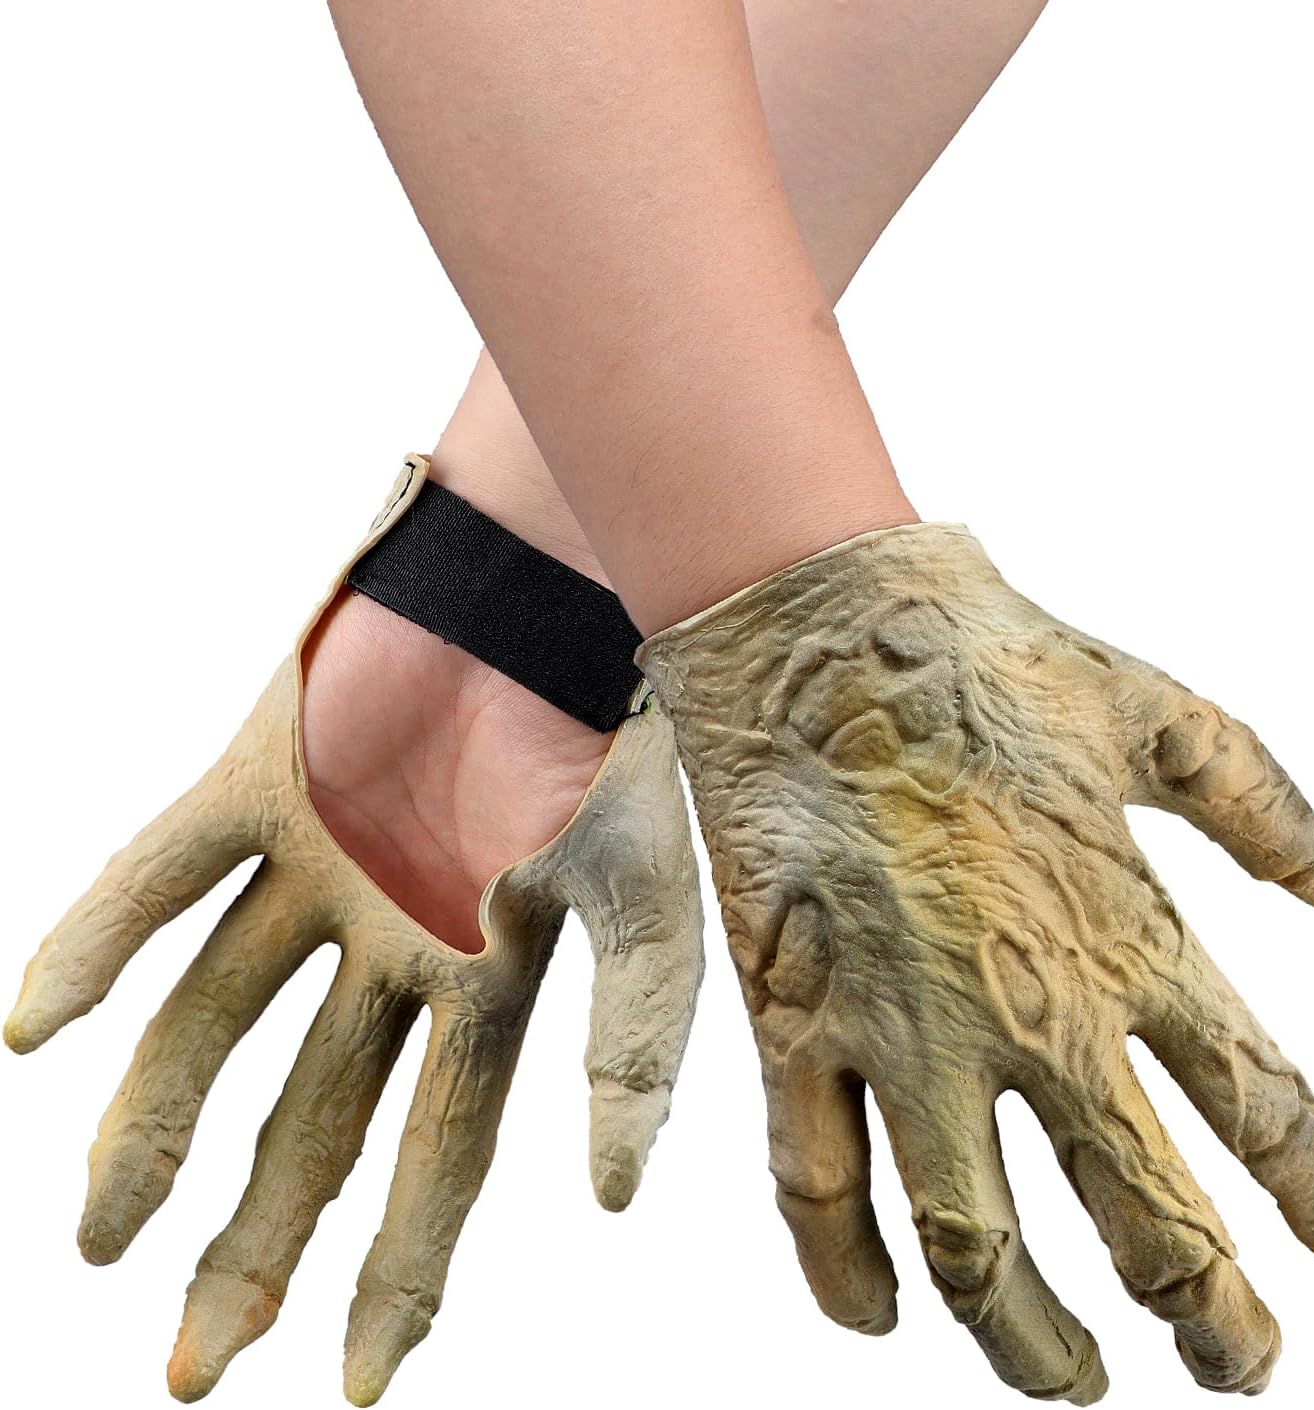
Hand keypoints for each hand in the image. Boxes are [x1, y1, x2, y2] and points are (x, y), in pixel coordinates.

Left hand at [4, 465, 702, 1404]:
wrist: (557, 587)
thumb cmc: (618, 737)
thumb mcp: (647, 901)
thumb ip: (635, 1039)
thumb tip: (609, 1199)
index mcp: (487, 982)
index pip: (436, 1156)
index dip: (398, 1275)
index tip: (354, 1386)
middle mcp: (390, 943)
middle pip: (312, 1117)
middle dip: (257, 1243)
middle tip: (191, 1368)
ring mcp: (320, 867)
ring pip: (216, 1017)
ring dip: (153, 1126)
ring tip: (98, 1239)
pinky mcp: (260, 779)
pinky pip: (158, 873)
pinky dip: (94, 942)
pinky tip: (31, 1029)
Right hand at [638, 522, 1313, 1402]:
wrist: (818, 624)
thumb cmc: (983, 654)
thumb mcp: (1155, 710)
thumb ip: (1262, 804)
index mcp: (1127, 928)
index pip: (1263, 1108)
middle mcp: (1023, 1006)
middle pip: (1145, 1219)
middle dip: (1212, 1317)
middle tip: (1238, 1362)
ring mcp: (899, 1026)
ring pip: (977, 1247)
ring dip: (1034, 1342)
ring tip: (1074, 1377)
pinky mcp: (792, 1021)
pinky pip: (817, 1187)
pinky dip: (850, 1275)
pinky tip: (883, 1318)